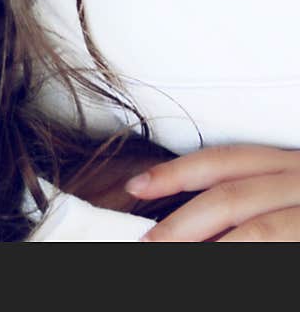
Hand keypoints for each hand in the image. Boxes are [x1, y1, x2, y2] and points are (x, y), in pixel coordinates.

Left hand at [124, 144, 299, 241]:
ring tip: (172, 256)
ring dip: (214, 247)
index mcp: (287, 164)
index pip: (222, 161)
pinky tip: (224, 258)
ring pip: (257, 229)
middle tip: (147, 242)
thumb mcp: (291, 197)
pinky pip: (280, 246)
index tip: (135, 185)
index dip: (175, 172)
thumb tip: (194, 229)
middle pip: (230, 196)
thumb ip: (247, 203)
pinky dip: (244, 256)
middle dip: (183, 223)